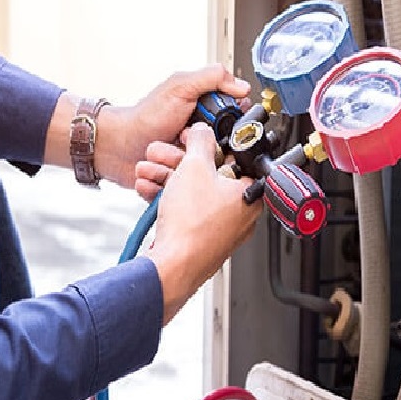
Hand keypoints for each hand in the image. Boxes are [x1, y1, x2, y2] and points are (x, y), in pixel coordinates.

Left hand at [96, 65, 248, 189]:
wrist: (116, 146)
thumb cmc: (144, 117)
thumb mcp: (180, 87)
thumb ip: (212, 79)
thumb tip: (242, 86)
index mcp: (207, 115)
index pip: (236, 124)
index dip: (234, 129)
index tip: (222, 130)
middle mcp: (203, 139)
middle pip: (227, 153)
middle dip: (209, 152)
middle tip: (189, 143)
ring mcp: (193, 161)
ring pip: (210, 174)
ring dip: (190, 166)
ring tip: (172, 157)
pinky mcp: (184, 180)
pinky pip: (191, 189)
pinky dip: (179, 183)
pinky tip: (166, 172)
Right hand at [142, 123, 262, 324]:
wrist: (172, 267)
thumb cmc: (191, 227)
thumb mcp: (194, 167)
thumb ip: (201, 142)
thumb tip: (203, 132)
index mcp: (252, 196)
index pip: (237, 160)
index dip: (213, 145)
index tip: (195, 140)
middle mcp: (241, 215)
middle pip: (212, 176)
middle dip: (181, 162)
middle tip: (164, 154)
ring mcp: (221, 230)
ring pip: (196, 194)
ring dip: (169, 179)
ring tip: (148, 171)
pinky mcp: (202, 240)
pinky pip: (187, 212)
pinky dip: (170, 200)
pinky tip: (149, 191)